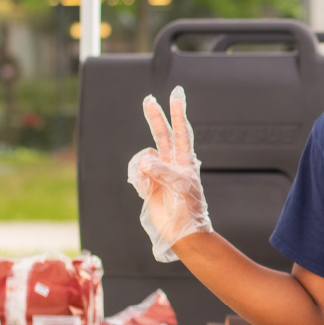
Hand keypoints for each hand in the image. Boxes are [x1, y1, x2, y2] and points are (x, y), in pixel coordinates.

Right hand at [127, 86, 211, 261]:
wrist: (181, 230)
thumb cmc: (188, 208)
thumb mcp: (180, 185)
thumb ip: (163, 169)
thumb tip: (145, 162)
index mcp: (185, 161)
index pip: (182, 131)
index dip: (178, 112)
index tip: (177, 93)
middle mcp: (172, 163)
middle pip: (162, 134)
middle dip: (155, 117)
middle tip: (149, 99)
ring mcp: (158, 173)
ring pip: (142, 157)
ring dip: (140, 169)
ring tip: (146, 184)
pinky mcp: (147, 184)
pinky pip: (135, 172)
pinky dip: (136, 179)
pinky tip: (143, 190)